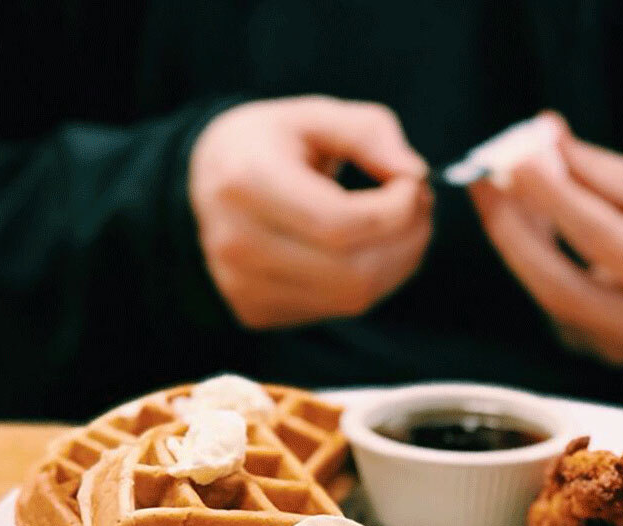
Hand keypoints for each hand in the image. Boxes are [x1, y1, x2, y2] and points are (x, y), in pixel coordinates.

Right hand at [188, 96, 432, 329]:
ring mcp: (242, 286)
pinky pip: (336, 310)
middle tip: (421, 207)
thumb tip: (414, 176)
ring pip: (352, 298)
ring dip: (398, 265)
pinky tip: (372, 250)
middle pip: (353, 272)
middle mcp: (237, 243)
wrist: (202, 183)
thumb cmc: (266, 144)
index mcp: (246, 181)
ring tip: (405, 227)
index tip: (413, 182)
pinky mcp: (255, 312)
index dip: (397, 210)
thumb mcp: (313, 115)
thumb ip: (369, 133)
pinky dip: (371, 282)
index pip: (341, 223)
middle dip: (408, 240)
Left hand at [470, 114, 622, 364]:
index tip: (515, 160)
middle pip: (558, 284)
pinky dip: (533, 264)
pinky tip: (527, 229)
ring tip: (501, 195)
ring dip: (518, 243)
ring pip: (548, 297)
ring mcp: (620, 349)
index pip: (600, 237)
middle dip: (513, 231)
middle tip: (484, 184)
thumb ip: (595, 170)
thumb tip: (540, 137)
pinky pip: (551, 306)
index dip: (552, 198)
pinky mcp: (598, 354)